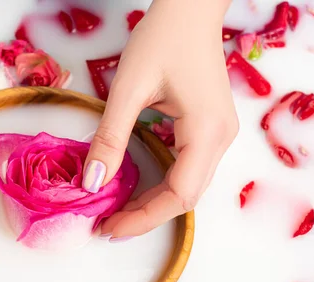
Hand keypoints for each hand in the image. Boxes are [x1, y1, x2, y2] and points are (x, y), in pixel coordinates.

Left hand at [82, 0, 237, 239]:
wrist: (190, 9)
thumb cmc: (163, 38)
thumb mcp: (128, 89)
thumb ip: (110, 138)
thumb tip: (92, 184)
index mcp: (206, 132)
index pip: (178, 195)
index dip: (143, 218)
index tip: (108, 228)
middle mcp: (221, 140)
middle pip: (186, 197)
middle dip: (146, 216)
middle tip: (107, 225)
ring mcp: (219, 136)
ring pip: (188, 187)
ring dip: (153, 203)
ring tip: (117, 212)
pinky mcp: (210, 130)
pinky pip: (187, 170)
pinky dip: (161, 185)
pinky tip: (136, 188)